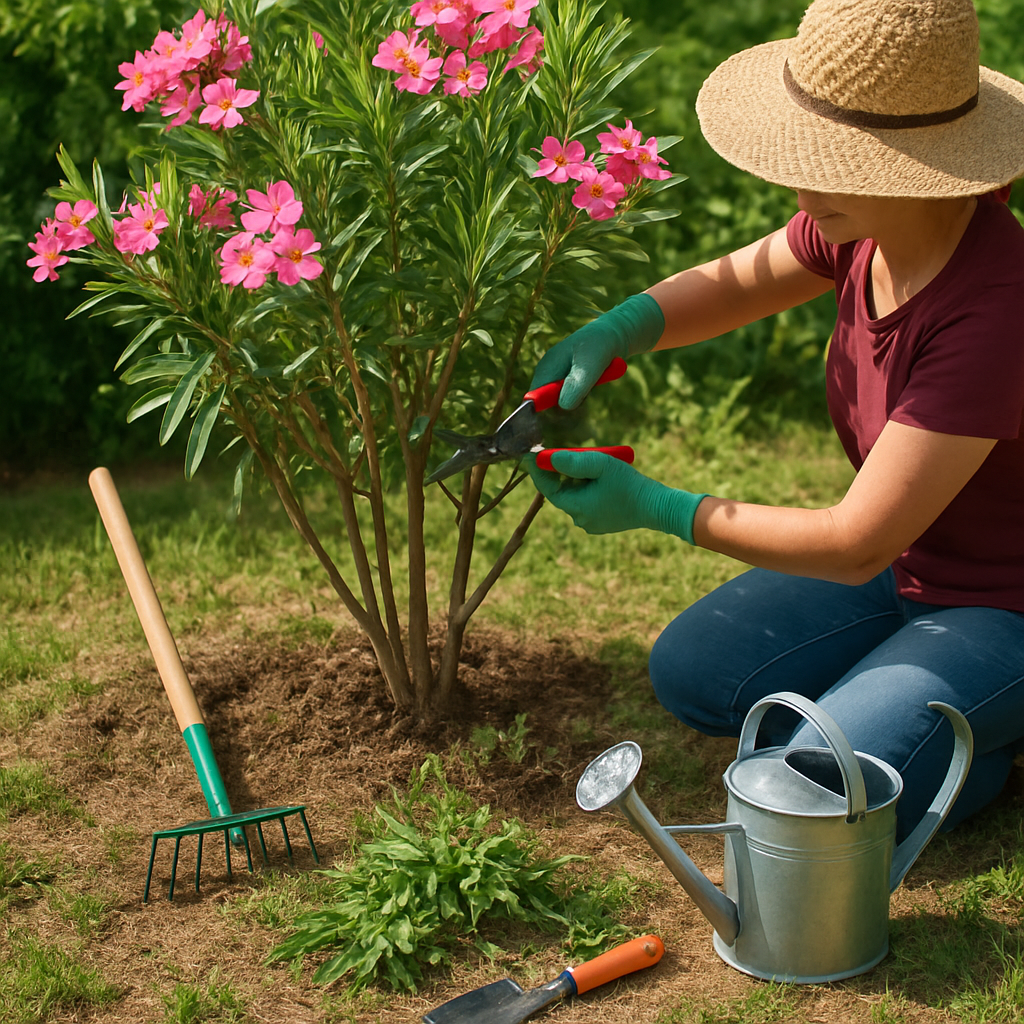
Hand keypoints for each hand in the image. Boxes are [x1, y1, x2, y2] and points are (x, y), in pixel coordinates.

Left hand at [527, 449, 706, 542]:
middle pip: (560, 491)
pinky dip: (587, 486)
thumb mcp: (600, 465)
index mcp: (576, 508)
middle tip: (558, 451)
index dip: (539, 470)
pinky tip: (598, 475)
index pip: (547, 488)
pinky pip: (587, 500)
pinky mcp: (602, 521)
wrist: (658, 507)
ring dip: (576, 478)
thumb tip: (547, 457)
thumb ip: (573, 461)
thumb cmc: (630, 485)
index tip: (532, 453)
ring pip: (574, 495)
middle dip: (559, 471)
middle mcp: (580, 519)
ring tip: (588, 461)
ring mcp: (592, 522)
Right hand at [530, 293, 663, 409]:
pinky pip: (572, 395)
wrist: (615, 333)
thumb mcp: (589, 367)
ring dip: (579, 398)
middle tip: (587, 394)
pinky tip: (593, 382)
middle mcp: (548, 373)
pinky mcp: (569, 378)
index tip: (566, 411)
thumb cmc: (599, 345)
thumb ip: (575, 386)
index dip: (544, 410)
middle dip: (566, 404)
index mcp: (546, 368)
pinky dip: (583, 394)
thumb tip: (562, 407)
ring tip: (593, 382)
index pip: (533, 399)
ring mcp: (558, 375)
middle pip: (547, 403)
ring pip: (562, 401)